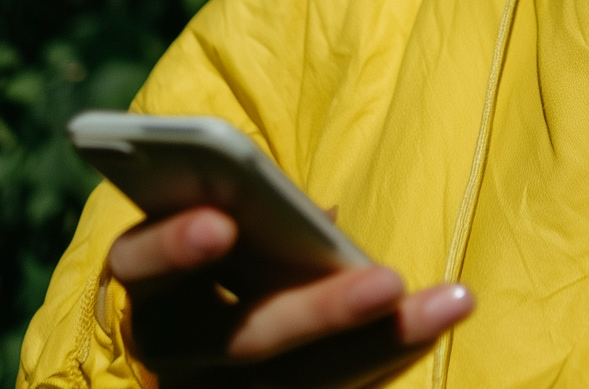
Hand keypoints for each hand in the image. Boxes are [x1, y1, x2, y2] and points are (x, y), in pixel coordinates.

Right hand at [107, 206, 474, 388]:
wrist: (197, 348)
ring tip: (450, 303)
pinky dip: (382, 362)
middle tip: (389, 281)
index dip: (173, 245)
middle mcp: (168, 349)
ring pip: (293, 384)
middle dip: (320, 311)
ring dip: (378, 345)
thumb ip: (252, 216)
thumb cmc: (218, 255)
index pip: (138, 262)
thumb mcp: (220, 228)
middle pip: (240, 338)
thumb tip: (324, 219)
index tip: (221, 224)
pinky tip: (433, 326)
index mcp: (145, 281)